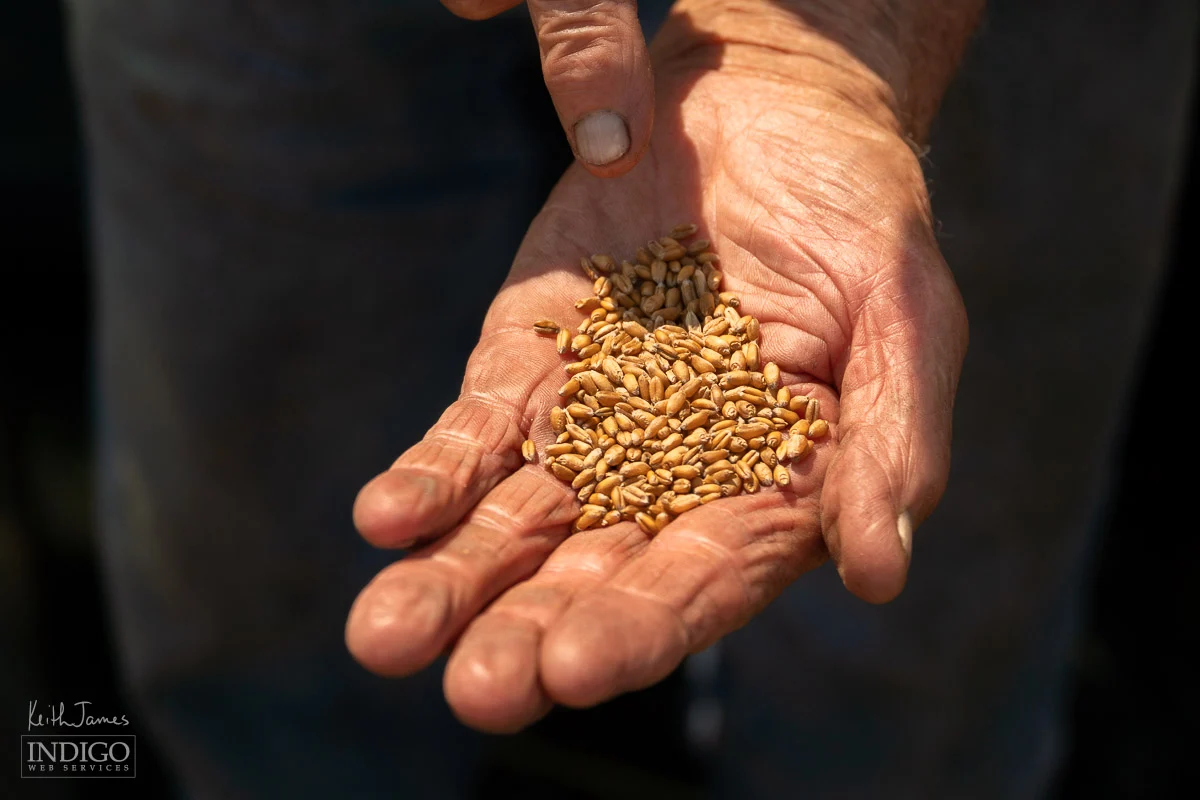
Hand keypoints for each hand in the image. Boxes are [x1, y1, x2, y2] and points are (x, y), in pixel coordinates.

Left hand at [346, 8, 967, 732]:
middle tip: (481, 687)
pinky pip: (473, 435)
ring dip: (453, 580)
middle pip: (593, 571)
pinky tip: (386, 518)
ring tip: (389, 636)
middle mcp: (667, 480)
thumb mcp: (903, 315)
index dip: (646, 623)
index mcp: (765, 489)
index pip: (704, 575)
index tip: (582, 664)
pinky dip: (431, 478)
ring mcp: (586, 427)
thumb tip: (880, 572)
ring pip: (513, 523)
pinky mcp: (523, 368)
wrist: (769, 112)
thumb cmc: (858, 218)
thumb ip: (892, 438)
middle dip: (532, 629)